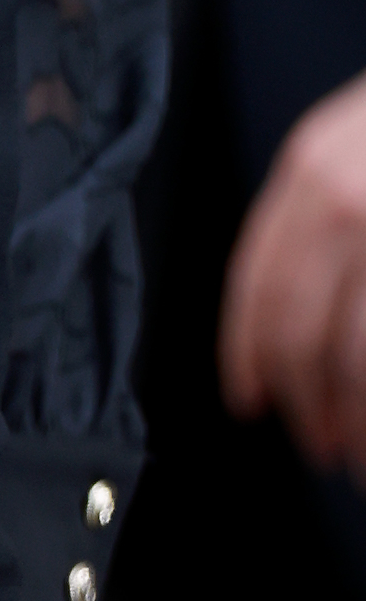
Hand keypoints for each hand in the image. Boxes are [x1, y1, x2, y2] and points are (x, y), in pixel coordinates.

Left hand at [219, 67, 365, 474]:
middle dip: (304, 404)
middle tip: (315, 446)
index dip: (245, 351)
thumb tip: (283, 318)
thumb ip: (313, 210)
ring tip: (358, 459)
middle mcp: (351, 203)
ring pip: (360, 360)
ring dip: (355, 425)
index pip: (256, 279)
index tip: (246, 399)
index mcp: (313, 169)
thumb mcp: (351, 140)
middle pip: (304, 332)